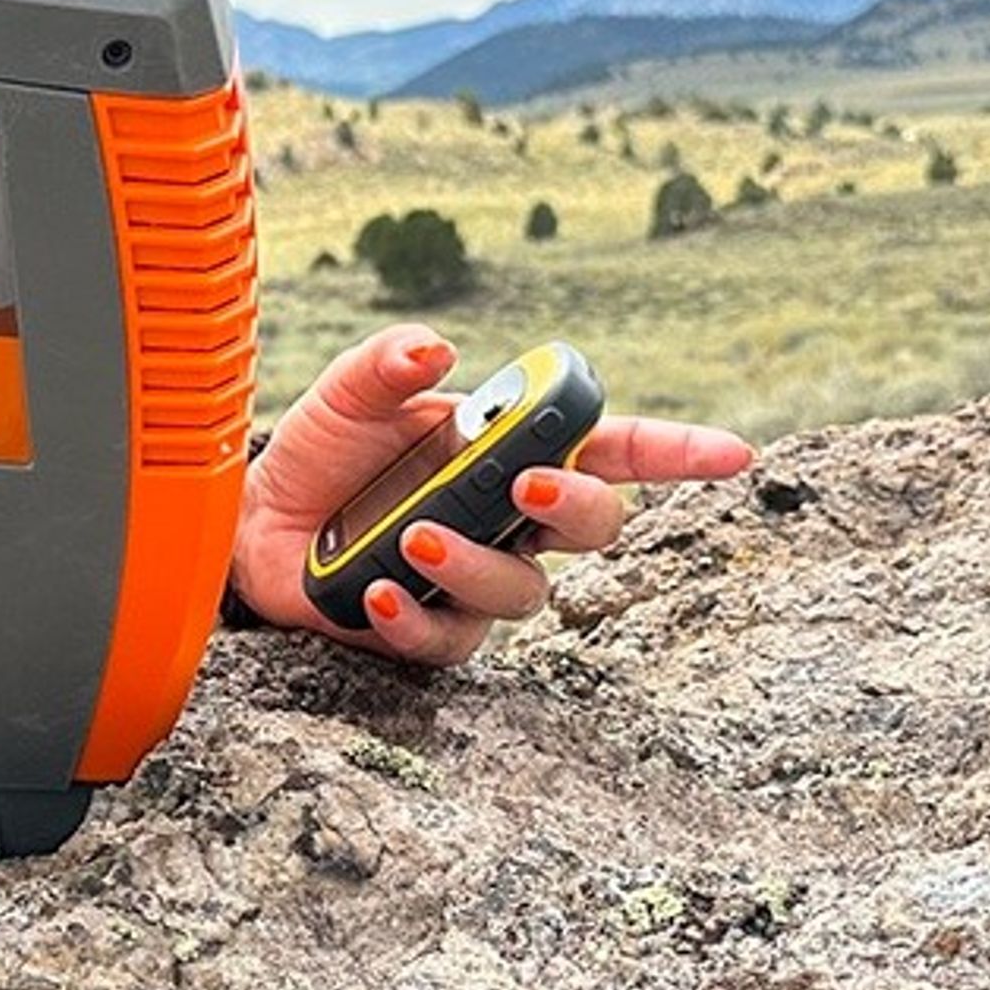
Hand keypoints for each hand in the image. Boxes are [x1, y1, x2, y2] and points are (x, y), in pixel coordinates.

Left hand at [228, 325, 756, 665]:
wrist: (256, 520)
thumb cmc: (325, 452)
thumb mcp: (349, 393)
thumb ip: (387, 364)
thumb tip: (432, 347)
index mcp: (514, 452)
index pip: (616, 452)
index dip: (679, 454)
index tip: (733, 454)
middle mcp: (512, 521)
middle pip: (594, 528)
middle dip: (575, 508)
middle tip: (524, 488)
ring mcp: (478, 581)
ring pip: (525, 593)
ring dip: (476, 564)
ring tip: (413, 537)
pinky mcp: (431, 631)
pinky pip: (450, 642)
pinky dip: (415, 619)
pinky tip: (379, 592)